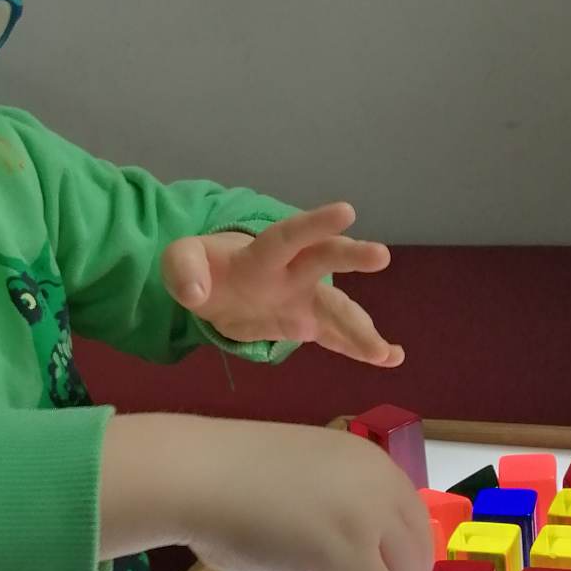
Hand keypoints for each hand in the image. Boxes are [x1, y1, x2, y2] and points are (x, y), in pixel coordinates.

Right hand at [101, 414, 430, 570]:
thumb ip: (314, 541)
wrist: (197, 477)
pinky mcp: (349, 559)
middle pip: (416, 553)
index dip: (408, 563)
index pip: (411, 521)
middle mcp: (379, 486)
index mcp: (368, 464)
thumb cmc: (230, 483)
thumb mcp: (292, 502)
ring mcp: (366, 521)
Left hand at [161, 202, 403, 366]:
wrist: (216, 288)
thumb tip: (195, 294)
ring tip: (387, 353)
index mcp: (262, 253)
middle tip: (381, 256)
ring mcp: (304, 296)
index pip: (289, 235)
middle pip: (325, 259)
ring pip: (338, 309)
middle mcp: (292, 270)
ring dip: (362, 329)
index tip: (347, 211)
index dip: (316, 223)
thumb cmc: (203, 267)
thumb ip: (183, 272)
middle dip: (351, 257)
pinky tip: (391, 359)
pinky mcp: (307, 323)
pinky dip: (361, 348)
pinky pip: (336, 336)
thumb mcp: (180, 262)